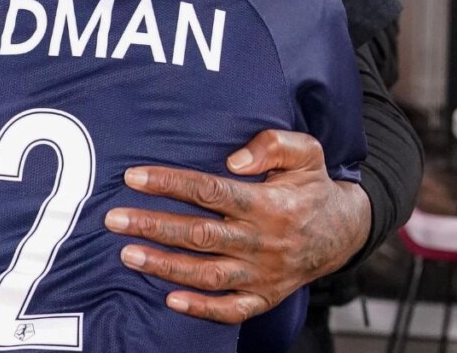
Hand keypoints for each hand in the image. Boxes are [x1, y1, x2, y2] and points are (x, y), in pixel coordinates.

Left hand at [104, 129, 369, 323]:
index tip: (134, 177)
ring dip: (165, 267)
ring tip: (127, 254)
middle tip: (113, 219)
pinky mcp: (265, 297)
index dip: (170, 183)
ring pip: (208, 274)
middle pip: (200, 235)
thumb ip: (273, 145)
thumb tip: (234, 159)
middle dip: (154, 227)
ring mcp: (263, 273)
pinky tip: (170, 300)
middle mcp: (263, 241)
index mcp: (269, 203)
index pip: (210, 191)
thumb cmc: (311, 185)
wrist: (343, 232)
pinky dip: (202, 309)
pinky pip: (232, 310)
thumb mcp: (306, 152)